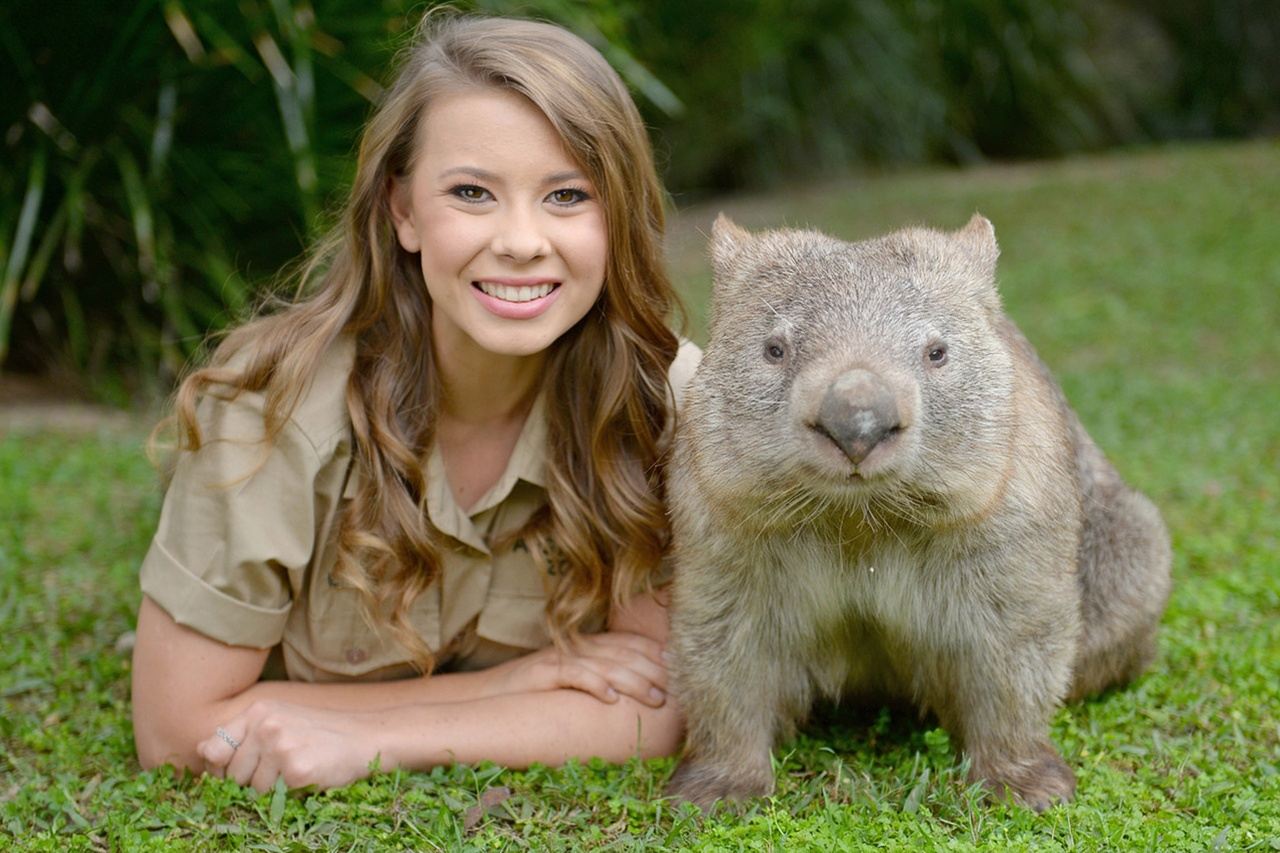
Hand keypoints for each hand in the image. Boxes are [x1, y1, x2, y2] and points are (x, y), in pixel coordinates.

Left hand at [197, 700, 385, 792]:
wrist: (366, 737)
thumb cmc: (320, 732)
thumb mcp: (279, 721)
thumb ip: (241, 736)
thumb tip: (202, 751)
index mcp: (259, 711)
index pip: (215, 749)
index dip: (222, 768)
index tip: (241, 771)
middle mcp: (266, 725)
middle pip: (232, 774)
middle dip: (251, 781)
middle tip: (281, 769)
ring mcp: (281, 746)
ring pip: (253, 789)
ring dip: (272, 789)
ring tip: (298, 770)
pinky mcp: (296, 769)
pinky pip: (274, 798)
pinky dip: (290, 793)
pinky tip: (308, 776)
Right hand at [485, 631, 668, 706]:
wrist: (485, 694)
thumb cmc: (533, 692)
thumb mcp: (570, 680)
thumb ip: (598, 676)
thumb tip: (633, 692)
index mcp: (586, 645)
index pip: (628, 643)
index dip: (655, 653)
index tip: (680, 668)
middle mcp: (576, 647)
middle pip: (623, 653)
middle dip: (653, 670)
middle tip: (676, 690)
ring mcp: (560, 658)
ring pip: (606, 664)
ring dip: (634, 681)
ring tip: (655, 698)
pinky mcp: (542, 672)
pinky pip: (574, 675)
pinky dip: (595, 685)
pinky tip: (612, 699)